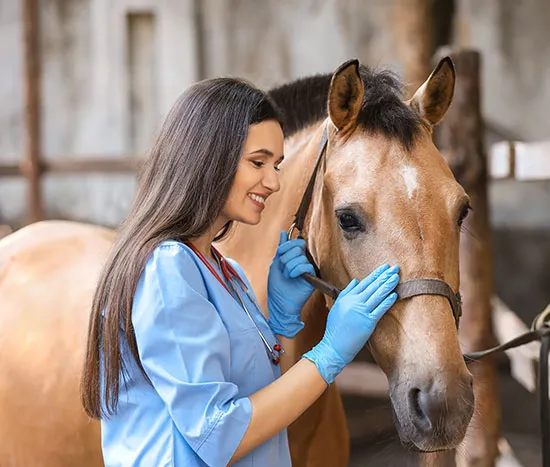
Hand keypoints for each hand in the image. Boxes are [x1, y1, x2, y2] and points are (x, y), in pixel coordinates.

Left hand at [267, 231, 315, 337]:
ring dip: (289, 267)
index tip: (280, 254)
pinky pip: (306, 266)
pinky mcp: (313, 276)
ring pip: (300, 257)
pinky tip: (292, 277)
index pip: (296, 242)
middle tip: (283, 269)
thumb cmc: (277, 287)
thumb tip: (283, 233)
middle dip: (286, 257)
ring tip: (287, 276)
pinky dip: (296, 270)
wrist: (280, 304)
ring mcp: (308, 269)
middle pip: (298, 247)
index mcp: (294, 257)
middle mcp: (303, 261)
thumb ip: (281, 249)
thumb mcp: (275, 264)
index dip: (286, 246)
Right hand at [303, 264, 399, 384]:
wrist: (334, 345)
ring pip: (378, 295)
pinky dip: (387, 301)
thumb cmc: (335, 328)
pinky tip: (394, 295)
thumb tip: (356, 281)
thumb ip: (346, 292)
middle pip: (373, 286)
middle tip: (395, 268)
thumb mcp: (337, 306)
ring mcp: (362, 311)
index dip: (376, 274)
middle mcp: (355, 302)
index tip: (385, 267)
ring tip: (396, 277)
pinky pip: (380, 309)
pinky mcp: (368, 322)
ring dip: (388, 285)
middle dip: (385, 276)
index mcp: (347, 297)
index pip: (365, 282)